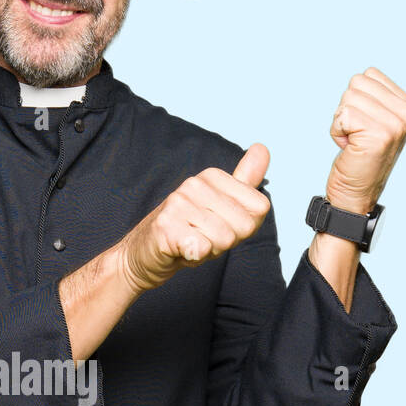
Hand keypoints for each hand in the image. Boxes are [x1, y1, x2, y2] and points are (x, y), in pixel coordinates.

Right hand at [119, 144, 271, 293]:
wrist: (143, 256)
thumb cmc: (185, 233)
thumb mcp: (221, 206)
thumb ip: (244, 181)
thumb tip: (262, 148)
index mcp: (213, 176)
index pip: (259, 209)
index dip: (243, 228)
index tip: (219, 226)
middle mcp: (195, 183)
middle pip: (244, 226)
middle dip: (227, 241)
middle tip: (202, 238)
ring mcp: (178, 203)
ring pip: (224, 239)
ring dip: (209, 251)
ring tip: (190, 243)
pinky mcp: (166, 226)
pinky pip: (202, 248)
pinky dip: (194, 257)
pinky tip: (180, 250)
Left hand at [326, 68, 405, 212]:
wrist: (356, 192)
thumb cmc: (366, 161)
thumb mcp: (386, 133)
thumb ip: (403, 116)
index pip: (369, 76)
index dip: (358, 100)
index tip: (365, 125)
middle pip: (356, 84)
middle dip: (348, 110)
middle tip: (358, 134)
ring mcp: (394, 124)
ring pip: (348, 99)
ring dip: (342, 122)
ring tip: (355, 141)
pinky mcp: (377, 134)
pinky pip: (342, 116)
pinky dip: (337, 132)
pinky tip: (350, 147)